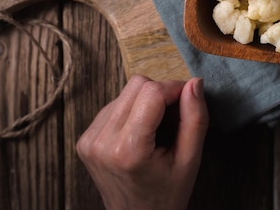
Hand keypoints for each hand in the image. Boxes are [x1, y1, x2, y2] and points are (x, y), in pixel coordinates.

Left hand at [76, 76, 208, 209]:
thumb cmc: (167, 195)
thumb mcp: (190, 160)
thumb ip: (195, 118)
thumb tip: (194, 83)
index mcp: (128, 149)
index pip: (152, 92)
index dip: (175, 88)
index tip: (188, 100)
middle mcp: (102, 141)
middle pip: (137, 85)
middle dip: (161, 93)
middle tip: (175, 115)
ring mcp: (89, 140)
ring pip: (125, 92)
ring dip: (146, 101)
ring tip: (157, 128)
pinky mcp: (85, 139)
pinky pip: (113, 105)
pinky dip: (132, 111)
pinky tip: (141, 132)